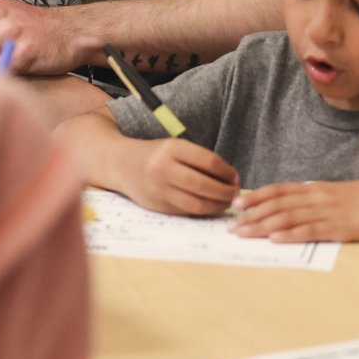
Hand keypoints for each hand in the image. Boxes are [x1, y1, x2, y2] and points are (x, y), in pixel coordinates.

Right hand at [120, 138, 239, 216]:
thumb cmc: (156, 155)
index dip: (227, 172)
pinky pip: (186, 211)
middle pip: (204, 185)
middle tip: (236, 194)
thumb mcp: (174, 147)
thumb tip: (230, 178)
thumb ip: (198, 160)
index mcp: (172, 148)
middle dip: (225, 192)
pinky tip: (211, 207)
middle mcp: (164, 168)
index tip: (236, 178)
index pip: (209, 161)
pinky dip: (202, 211)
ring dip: (217, 205)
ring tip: (226, 202)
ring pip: (196, 203)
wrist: (121, 164)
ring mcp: (159, 189)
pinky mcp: (158, 206)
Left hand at [229, 179, 358, 242]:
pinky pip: (311, 231)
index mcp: (315, 188)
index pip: (279, 190)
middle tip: (231, 225)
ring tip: (244, 233)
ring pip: (288, 217)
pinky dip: (291, 235)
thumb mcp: (336, 194)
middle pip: (278, 205)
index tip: (237, 203)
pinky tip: (276, 239)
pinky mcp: (340, 227)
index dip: (256, 196)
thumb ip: (315, 199)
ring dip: (263, 226)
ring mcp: (327, 212)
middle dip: (252, 215)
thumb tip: (294, 206)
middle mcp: (316, 197)